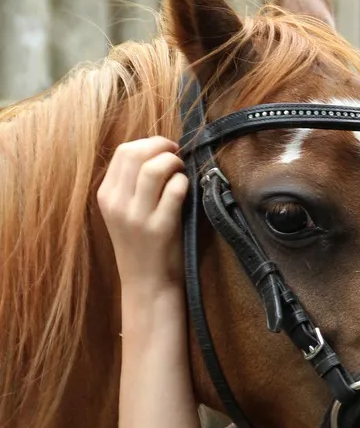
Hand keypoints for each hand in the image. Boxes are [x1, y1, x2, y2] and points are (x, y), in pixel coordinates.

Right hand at [97, 137, 187, 291]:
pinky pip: (175, 190)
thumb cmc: (141, 245)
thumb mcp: (123, 213)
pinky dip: (184, 182)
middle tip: (176, 155)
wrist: (147, 284)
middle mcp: (117, 204)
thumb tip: (156, 151)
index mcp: (106, 195)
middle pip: (136, 154)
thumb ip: (131, 184)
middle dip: (161, 146)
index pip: (123, 152)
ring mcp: (137, 217)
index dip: (148, 144)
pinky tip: (185, 189)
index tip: (164, 150)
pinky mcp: (160, 228)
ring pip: (154, 168)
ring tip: (181, 171)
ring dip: (174, 162)